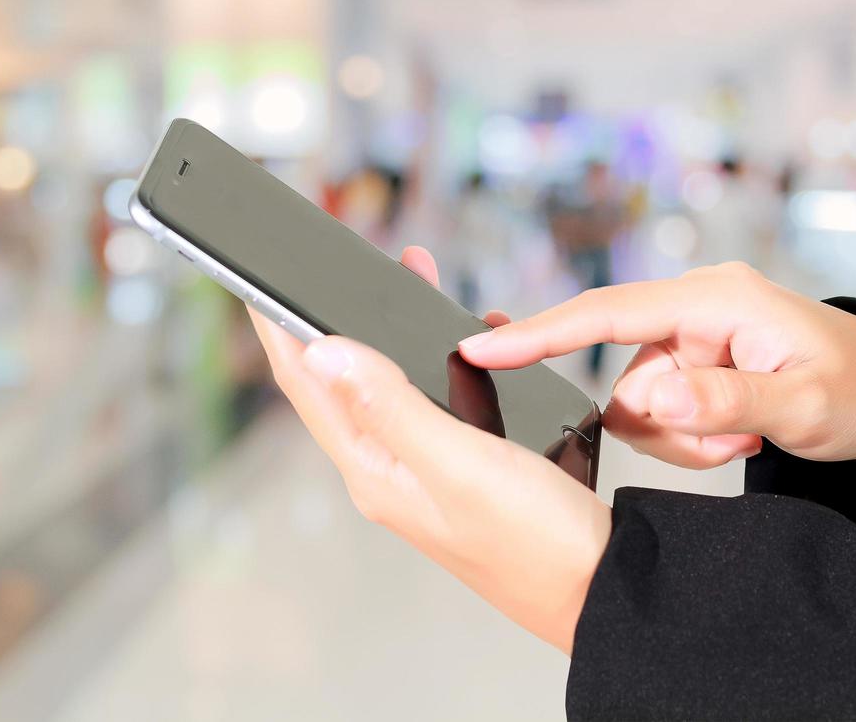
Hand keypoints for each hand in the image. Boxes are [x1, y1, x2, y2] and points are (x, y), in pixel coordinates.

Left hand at [248, 246, 611, 654]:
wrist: (601, 590)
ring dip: (387, 331)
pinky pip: (434, 398)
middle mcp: (391, 470)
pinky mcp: (464, 467)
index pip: (307, 387)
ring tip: (406, 279)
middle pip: (341, 382)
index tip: (254, 279)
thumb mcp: (459, 463)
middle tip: (331, 265)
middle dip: (332, 318)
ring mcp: (426, 470)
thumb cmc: (536, 542)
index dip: (277, 329)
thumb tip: (322, 351)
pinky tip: (467, 338)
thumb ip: (391, 404)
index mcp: (375, 471)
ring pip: (390, 384)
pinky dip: (439, 356)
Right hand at [459, 262, 855, 467]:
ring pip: (642, 405)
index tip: (480, 347)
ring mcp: (692, 339)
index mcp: (714, 299)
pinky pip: (661, 414)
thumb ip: (725, 400)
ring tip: (750, 432)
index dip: (540, 332)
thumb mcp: (804, 403)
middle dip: (673, 427)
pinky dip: (693, 438)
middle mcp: (693, 310)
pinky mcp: (694, 364)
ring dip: (688, 438)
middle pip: (627, 380)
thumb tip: (652, 400)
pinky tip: (741, 430)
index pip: (607, 312)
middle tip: (738, 437)